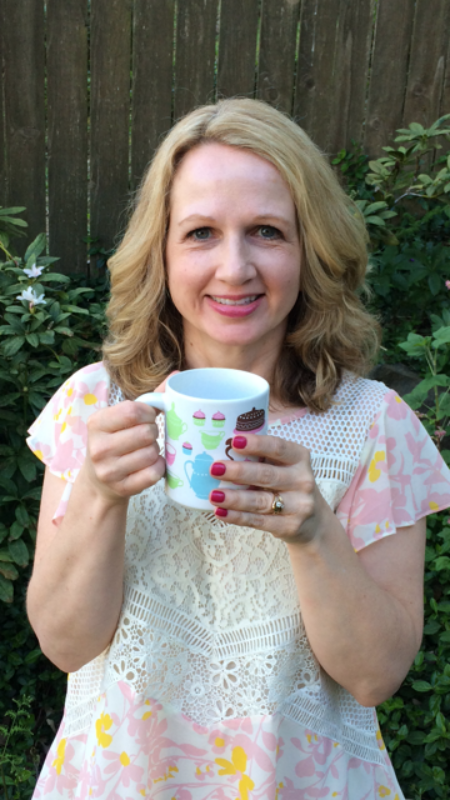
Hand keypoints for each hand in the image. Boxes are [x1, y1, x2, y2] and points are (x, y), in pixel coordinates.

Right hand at [82, 375, 175, 504]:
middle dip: (153, 433)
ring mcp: (108, 470)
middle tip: (146, 436)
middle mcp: (98, 447)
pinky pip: (154, 473)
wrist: (99, 482)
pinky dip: (158, 468)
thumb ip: (148, 399)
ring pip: (151, 453)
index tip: (147, 418)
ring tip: (145, 451)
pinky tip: (149, 466)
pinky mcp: (121, 488)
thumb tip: (176, 375)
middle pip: (146, 433)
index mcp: (96, 423)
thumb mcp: (122, 419)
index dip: (148, 413)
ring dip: (155, 451)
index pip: (133, 411)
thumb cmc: (116, 442)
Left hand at [208, 433, 328, 545]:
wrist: (313, 521)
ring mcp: (298, 505)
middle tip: (215, 469)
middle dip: (238, 472)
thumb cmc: (288, 485)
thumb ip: (261, 458)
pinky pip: (258, 521)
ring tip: (213, 495)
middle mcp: (302, 480)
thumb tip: (222, 449)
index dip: (257, 444)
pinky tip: (221, 512)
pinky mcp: (289, 526)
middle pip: (266, 475)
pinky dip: (237, 517)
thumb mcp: (285, 467)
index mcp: (299, 458)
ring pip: (260, 501)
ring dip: (234, 498)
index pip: (278, 447)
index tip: (235, 441)